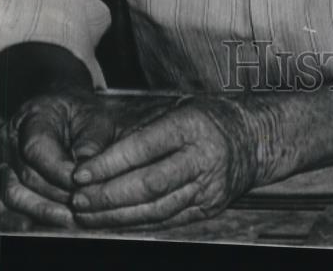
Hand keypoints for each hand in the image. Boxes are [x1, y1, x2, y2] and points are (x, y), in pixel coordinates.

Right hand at [0, 88, 131, 228]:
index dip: (58, 171)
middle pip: (26, 175)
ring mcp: (3, 161)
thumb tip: (86, 169)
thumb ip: (92, 141)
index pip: (36, 149)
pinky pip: (2, 206)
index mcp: (32, 117)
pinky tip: (39, 225)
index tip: (81, 182)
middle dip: (55, 194)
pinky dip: (19, 219)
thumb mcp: (93, 117)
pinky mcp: (2, 181)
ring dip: (41, 210)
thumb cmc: (80, 114)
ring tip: (67, 218)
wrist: (66, 112)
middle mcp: (11, 140)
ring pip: (13, 194)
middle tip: (80, 205)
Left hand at [70, 95, 260, 228]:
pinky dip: (137, 224)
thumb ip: (143, 130)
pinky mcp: (209, 207)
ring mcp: (208, 186)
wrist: (255, 138)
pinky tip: (115, 223)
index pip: (144, 147)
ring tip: (87, 216)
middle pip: (148, 184)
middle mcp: (203, 156)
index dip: (109, 163)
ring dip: (116, 216)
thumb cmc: (210, 118)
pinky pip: (167, 220)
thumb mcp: (180, 108)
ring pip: (155, 208)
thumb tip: (98, 153)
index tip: (80, 174)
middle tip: (77, 200)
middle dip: (107, 195)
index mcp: (193, 125)